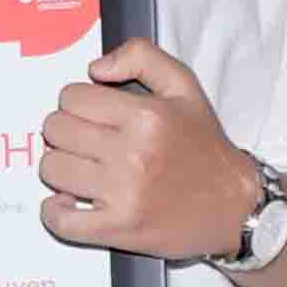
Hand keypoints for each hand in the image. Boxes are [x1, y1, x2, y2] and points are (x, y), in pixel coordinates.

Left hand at [38, 39, 256, 260]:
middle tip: (85, 140)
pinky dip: (54, 212)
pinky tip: (67, 202)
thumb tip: (94, 68)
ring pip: (52, 169)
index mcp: (146, 116)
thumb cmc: (206, 148)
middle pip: (56, 130)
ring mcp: (123, 194)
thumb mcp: (185, 87)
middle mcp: (133, 154)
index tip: (90, 113)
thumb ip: (142, 57)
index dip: (76, 102)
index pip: (71, 97)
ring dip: (60, 167)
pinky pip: (60, 220)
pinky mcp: (118, 229)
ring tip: (82, 169)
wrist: (235, 206)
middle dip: (65, 131)